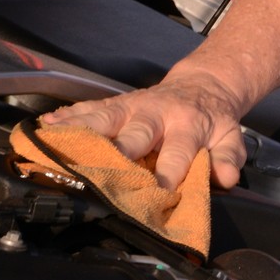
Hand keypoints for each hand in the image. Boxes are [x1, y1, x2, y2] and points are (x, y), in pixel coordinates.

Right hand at [41, 71, 248, 189]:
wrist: (203, 84)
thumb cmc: (214, 118)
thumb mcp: (232, 137)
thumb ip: (230, 158)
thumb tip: (226, 177)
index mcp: (188, 125)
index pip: (176, 153)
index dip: (166, 174)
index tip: (155, 194)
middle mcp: (156, 114)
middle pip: (134, 133)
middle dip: (115, 153)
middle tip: (94, 172)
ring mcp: (133, 106)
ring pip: (104, 118)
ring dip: (80, 132)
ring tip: (54, 144)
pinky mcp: (117, 103)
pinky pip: (90, 108)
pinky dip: (68, 116)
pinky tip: (47, 125)